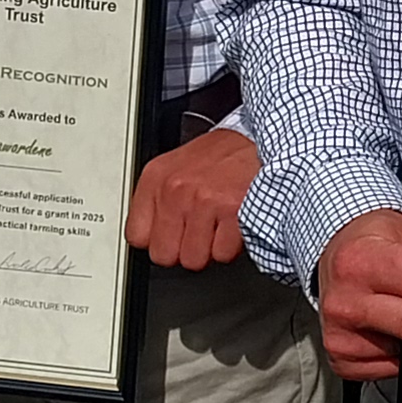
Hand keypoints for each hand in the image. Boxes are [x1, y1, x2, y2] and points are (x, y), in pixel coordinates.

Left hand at [131, 126, 259, 270]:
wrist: (264, 143)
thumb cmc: (223, 156)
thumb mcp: (177, 167)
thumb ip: (158, 200)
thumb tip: (149, 237)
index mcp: (156, 178)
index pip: (137, 235)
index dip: (157, 241)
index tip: (169, 235)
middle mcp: (175, 189)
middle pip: (164, 255)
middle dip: (182, 249)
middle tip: (198, 231)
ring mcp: (203, 201)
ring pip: (193, 260)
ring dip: (209, 249)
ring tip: (218, 224)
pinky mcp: (231, 212)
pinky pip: (222, 255)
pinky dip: (232, 246)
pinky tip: (234, 224)